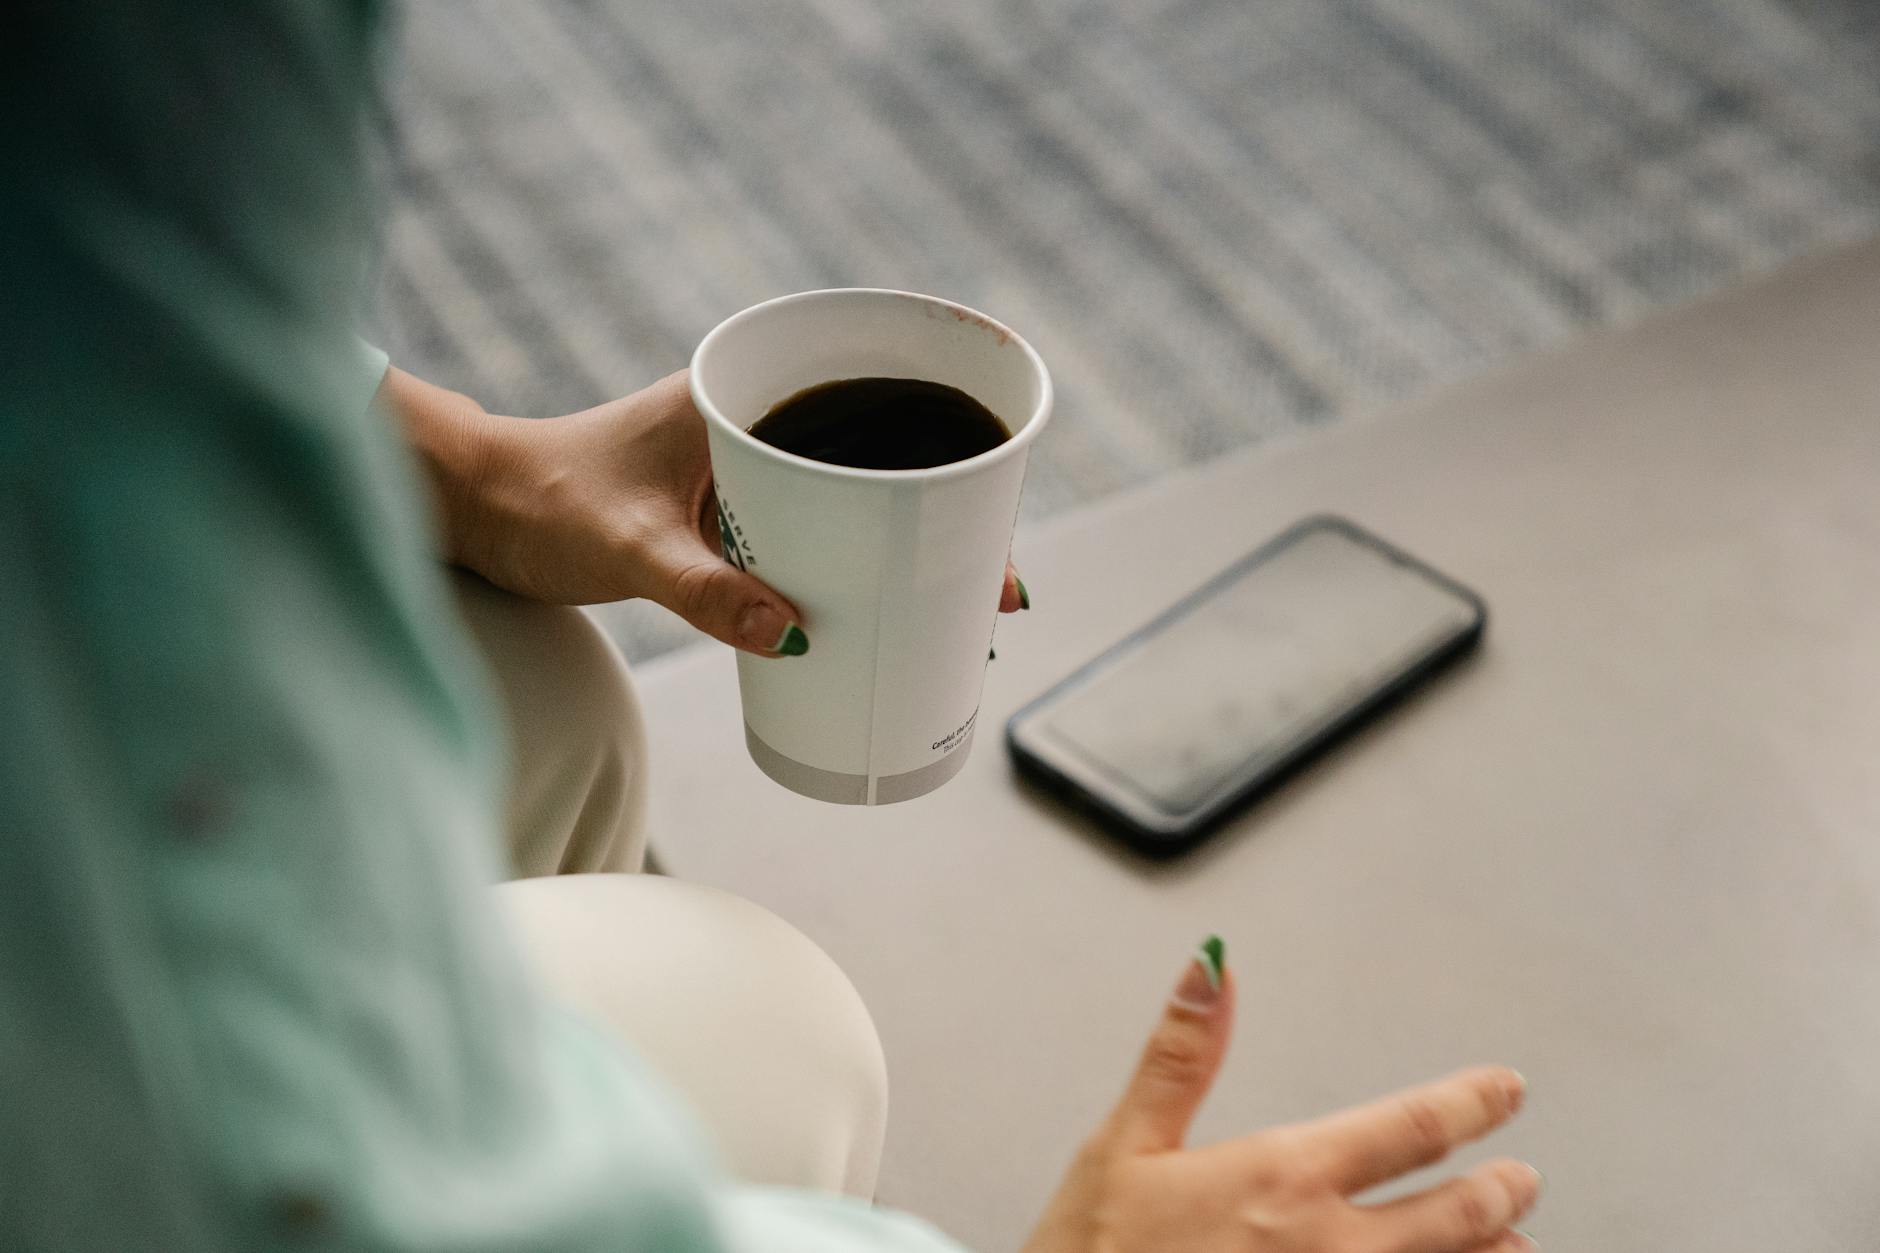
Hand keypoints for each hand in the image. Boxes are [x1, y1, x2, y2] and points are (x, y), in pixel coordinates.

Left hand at [387, 368, 1028, 655]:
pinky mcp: (727, 509)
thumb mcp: (627, 550)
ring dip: (905, 545)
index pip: (874, 405)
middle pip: (882, 457)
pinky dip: (854, 565)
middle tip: (998, 585)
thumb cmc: (537, 502)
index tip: (997, 520)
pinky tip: (881, 614)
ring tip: (960, 609)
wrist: (471, 507)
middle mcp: (752, 420)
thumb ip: (704, 591)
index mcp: (741, 395)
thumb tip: (796, 636)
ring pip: (852, 498)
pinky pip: (814, 531)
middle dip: (946, 516)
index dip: (948, 455)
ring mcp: (742, 465)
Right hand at [1022, 940, 1540, 1252]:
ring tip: (1519, 1246)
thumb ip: (1182, 1054)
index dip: (1472, 1104)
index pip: (1412, 1127)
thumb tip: (1213, 964)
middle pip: (1457, 1216)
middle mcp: (1327, 1247)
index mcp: (1282, 1176)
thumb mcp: (1123, 1145)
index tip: (1505, 1090)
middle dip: (1500, 1192)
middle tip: (1524, 1178)